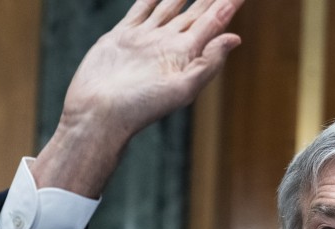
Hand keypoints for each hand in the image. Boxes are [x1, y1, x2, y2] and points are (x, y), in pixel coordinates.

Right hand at [33, 0, 243, 195]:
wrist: (99, 113)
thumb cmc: (141, 106)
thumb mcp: (183, 88)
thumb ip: (209, 62)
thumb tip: (235, 38)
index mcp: (186, 56)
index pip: (213, 24)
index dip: (227, 6)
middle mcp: (169, 45)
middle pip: (196, 13)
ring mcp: (146, 39)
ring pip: (170, 7)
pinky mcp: (123, 37)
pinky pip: (141, 10)